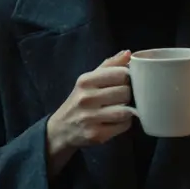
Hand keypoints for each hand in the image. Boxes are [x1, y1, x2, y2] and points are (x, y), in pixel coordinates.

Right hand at [44, 50, 134, 175]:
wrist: (60, 129)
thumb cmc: (80, 101)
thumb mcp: (89, 80)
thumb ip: (109, 65)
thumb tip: (128, 53)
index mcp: (86, 80)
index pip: (120, 73)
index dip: (128, 77)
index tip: (125, 82)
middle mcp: (86, 98)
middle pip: (125, 92)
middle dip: (128, 95)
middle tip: (122, 98)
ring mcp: (90, 118)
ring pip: (126, 111)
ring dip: (128, 110)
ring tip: (121, 109)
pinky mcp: (96, 135)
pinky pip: (123, 126)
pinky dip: (124, 123)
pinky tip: (116, 121)